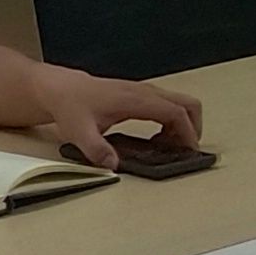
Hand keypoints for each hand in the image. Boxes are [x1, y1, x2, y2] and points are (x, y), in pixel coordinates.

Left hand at [34, 63, 204, 156]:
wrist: (61, 89)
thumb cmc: (71, 106)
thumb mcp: (79, 132)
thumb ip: (96, 150)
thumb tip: (113, 165)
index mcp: (136, 99)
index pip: (176, 112)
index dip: (187, 132)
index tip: (189, 151)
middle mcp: (145, 92)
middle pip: (187, 103)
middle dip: (194, 127)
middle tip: (185, 150)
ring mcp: (144, 92)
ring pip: (180, 103)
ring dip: (183, 125)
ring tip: (169, 148)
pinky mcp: (140, 95)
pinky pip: (169, 105)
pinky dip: (173, 121)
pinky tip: (158, 138)